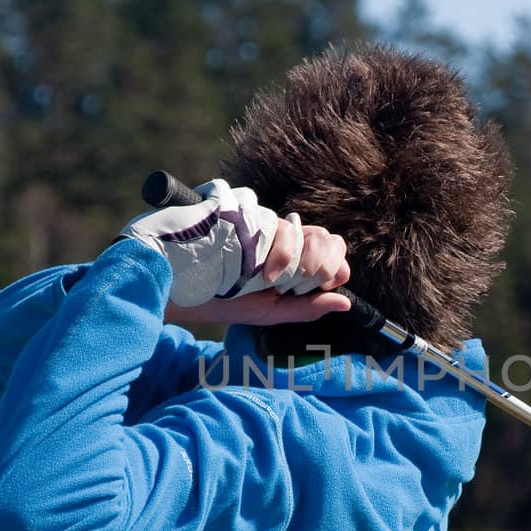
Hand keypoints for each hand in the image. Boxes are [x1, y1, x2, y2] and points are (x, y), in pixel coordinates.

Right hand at [165, 220, 350, 327]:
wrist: (184, 289)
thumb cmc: (225, 300)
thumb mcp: (270, 312)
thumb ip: (307, 308)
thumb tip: (346, 302)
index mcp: (293, 259)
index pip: (334, 251)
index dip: (335, 267)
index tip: (320, 285)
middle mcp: (285, 239)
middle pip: (330, 240)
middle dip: (320, 267)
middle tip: (293, 285)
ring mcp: (269, 226)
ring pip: (312, 235)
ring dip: (301, 263)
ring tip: (275, 280)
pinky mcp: (254, 218)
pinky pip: (286, 231)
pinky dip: (282, 256)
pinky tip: (265, 273)